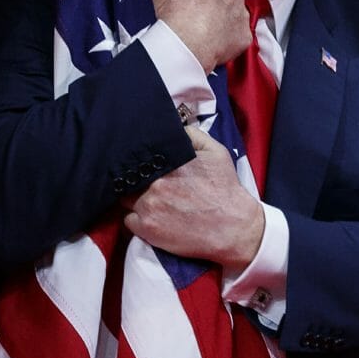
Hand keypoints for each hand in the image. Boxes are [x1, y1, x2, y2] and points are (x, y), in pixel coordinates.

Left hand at [122, 126, 264, 270]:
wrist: (233, 227)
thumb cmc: (225, 189)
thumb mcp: (216, 152)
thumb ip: (192, 134)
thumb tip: (173, 128)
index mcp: (168, 163)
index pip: (138, 158)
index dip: (140, 163)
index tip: (144, 167)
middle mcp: (154, 183)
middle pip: (130, 179)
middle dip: (137, 181)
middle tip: (147, 186)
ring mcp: (148, 207)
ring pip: (126, 199)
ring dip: (134, 200)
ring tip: (149, 202)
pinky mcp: (147, 229)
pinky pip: (128, 221)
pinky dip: (136, 220)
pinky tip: (151, 218)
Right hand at [132, 0, 250, 72]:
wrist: (187, 44)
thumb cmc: (175, 7)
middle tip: (190, 9)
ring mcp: (242, 13)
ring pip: (231, 11)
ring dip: (220, 16)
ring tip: (200, 27)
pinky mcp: (244, 36)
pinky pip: (237, 34)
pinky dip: (228, 38)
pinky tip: (212, 42)